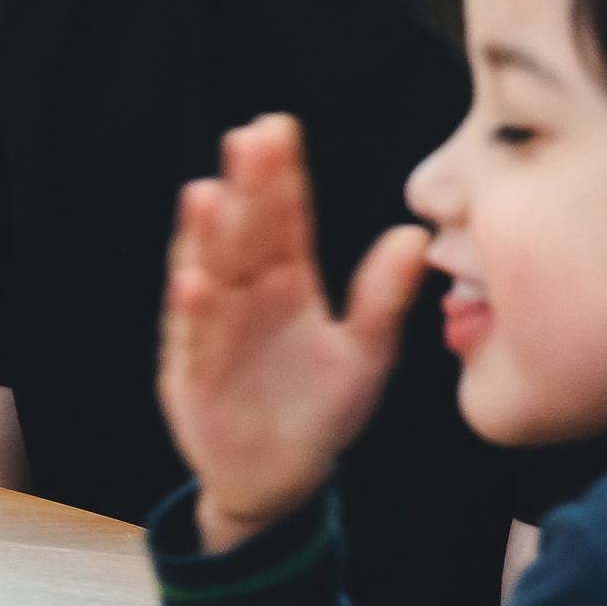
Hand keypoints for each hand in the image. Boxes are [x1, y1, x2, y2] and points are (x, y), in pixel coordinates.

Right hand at [160, 113, 431, 551]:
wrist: (280, 478)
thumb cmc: (318, 408)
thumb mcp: (365, 354)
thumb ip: (382, 298)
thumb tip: (414, 234)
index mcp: (285, 284)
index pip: (284, 221)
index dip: (280, 177)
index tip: (279, 127)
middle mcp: (244, 298)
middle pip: (244, 234)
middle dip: (245, 188)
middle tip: (247, 138)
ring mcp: (214, 333)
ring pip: (210, 275)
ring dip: (205, 238)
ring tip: (208, 194)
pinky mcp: (194, 375)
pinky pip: (196, 340)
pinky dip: (193, 312)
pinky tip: (193, 280)